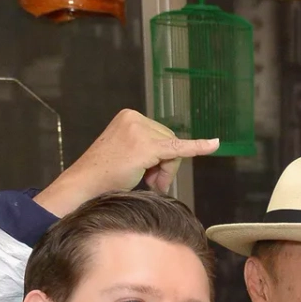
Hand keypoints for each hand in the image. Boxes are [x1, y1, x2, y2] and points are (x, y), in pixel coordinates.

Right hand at [35, 110, 218, 216]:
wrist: (85, 184)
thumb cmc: (104, 175)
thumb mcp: (129, 155)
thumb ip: (150, 153)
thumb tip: (169, 164)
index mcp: (130, 117)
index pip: (161, 135)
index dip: (162, 158)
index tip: (151, 173)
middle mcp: (135, 118)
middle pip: (170, 141)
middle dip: (166, 165)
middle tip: (152, 182)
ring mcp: (140, 130)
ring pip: (173, 150)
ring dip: (165, 170)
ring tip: (148, 182)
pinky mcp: (147, 146)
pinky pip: (180, 148)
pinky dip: (199, 147)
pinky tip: (214, 144)